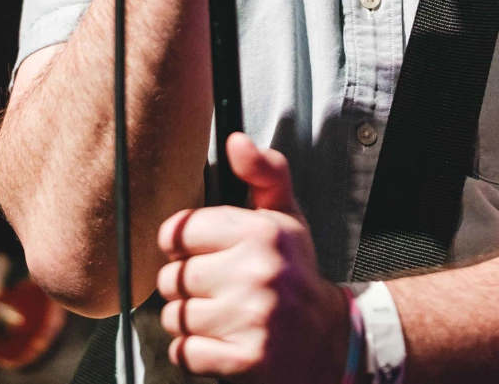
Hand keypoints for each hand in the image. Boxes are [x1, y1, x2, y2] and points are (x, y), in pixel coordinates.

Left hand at [157, 133, 351, 381]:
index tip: (201, 252)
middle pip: (172, 278)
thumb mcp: (284, 215)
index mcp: (262, 232)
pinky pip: (185, 352)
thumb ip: (262, 172)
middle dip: (185, 286)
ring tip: (217, 315)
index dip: (183, 244)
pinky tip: (219, 340)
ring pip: (175, 317)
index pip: (181, 231)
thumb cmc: (295, 272)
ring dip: (188, 320)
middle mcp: (257, 272)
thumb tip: (235, 140)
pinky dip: (194, 351)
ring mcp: (250, 318)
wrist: (326, 340)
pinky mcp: (244, 359)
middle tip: (213, 288)